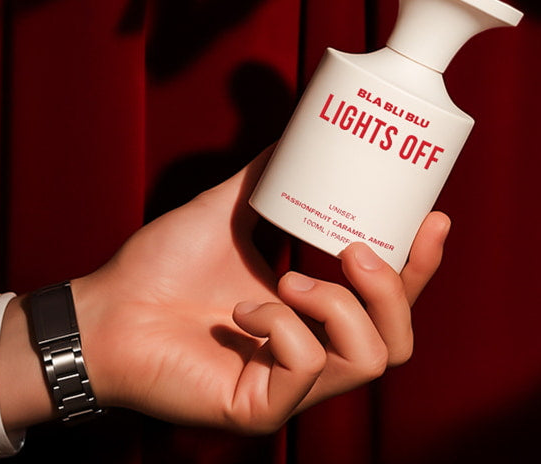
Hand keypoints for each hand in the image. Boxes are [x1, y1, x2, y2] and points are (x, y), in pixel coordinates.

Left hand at [0, 151, 449, 433]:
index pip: (391, 298)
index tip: (433, 217)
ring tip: (294, 276)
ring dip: (339, 306)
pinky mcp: (264, 407)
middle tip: (357, 250)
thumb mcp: (232, 209)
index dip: (420, 265)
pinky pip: (306, 369)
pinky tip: (243, 307)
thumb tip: (301, 132)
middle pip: (399, 338)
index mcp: (316, 310)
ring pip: (371, 359)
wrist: (107, 308)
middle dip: (395, 287)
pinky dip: (282, 325)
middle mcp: (315, 351)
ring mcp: (293, 385)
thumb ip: (270, 175)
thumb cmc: (166, 264)